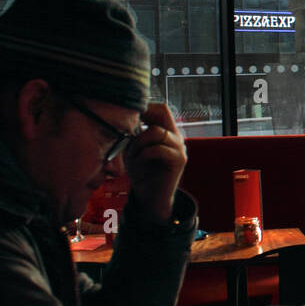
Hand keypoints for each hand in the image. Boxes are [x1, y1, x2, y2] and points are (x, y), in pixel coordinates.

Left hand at [123, 102, 186, 223]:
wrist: (151, 198)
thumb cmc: (141, 173)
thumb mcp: (134, 149)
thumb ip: (134, 134)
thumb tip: (124, 119)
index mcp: (167, 132)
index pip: (160, 108)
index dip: (144, 108)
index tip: (129, 118)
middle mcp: (176, 137)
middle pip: (163, 111)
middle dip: (143, 117)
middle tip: (130, 130)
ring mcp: (179, 148)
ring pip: (157, 131)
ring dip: (139, 141)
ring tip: (133, 153)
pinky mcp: (179, 160)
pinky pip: (158, 149)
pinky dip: (144, 154)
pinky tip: (138, 162)